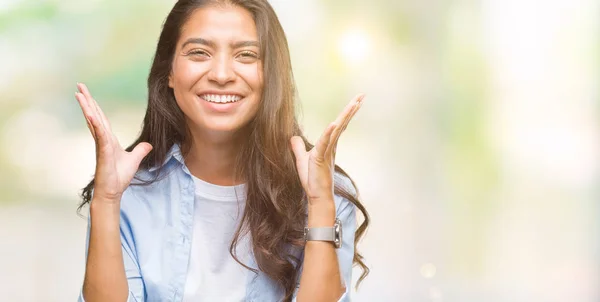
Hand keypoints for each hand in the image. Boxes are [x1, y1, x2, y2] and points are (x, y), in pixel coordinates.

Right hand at [75, 83, 152, 203]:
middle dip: (87, 100)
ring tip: (79, 93)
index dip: (95, 106)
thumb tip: (149, 144)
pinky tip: (90, 113)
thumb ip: (140, 150)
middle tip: (79, 85)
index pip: (101, 119)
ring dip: (87, 107)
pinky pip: (99, 134)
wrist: (113, 191)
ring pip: (93, 121)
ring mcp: (101, 144)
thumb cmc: (119, 177)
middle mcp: (102, 139)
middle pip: (94, 115)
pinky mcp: (103, 151)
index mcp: (108, 139)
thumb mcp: (134, 159)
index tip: (87, 94)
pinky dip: (95, 123)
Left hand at [290, 94, 363, 204]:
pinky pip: (325, 143)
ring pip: (337, 129)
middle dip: (352, 108)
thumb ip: (298, 147)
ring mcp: (327, 151)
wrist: (316, 196)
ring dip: (346, 115)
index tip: (356, 101)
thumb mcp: (301, 159)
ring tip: (355, 103)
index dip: (347, 112)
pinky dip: (330, 132)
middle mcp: (331, 145)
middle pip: (343, 122)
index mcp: (328, 144)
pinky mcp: (321, 158)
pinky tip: (334, 123)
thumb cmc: (312, 180)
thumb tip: (293, 137)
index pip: (339, 124)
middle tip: (362, 95)